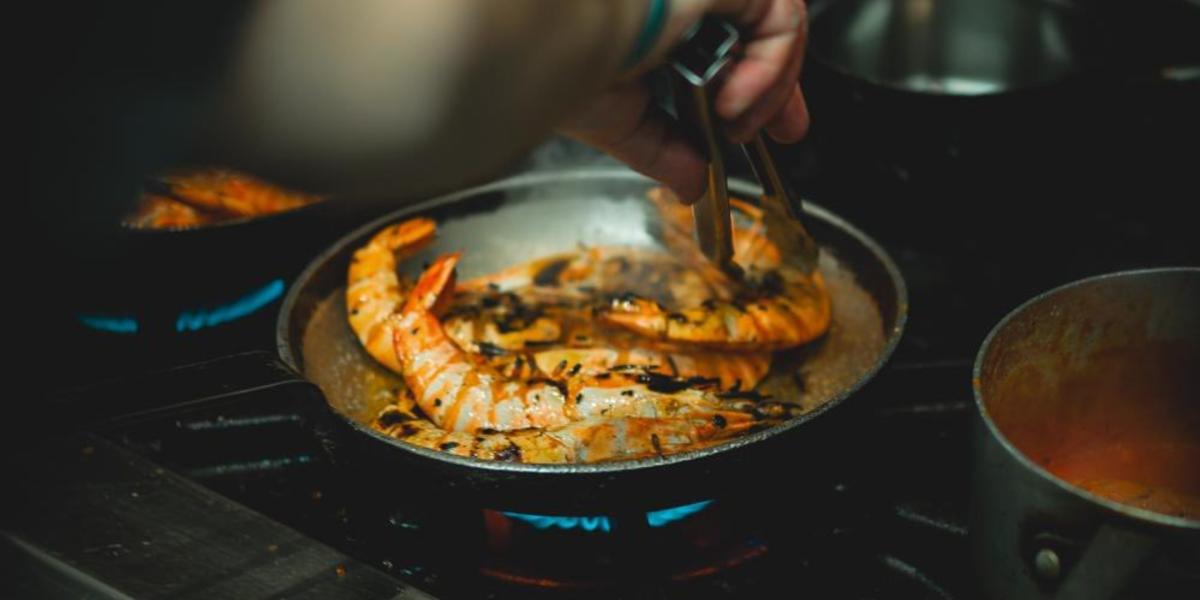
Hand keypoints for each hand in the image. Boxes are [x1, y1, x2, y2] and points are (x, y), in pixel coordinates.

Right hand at [559, 0, 809, 202]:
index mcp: (661, 20)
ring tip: (736, 123)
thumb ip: (663, 150)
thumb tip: (690, 185)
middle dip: (780, 87)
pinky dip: (770, 68)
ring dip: (769, 88)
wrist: (558, 35)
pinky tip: (735, 100)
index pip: (725, 44)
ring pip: (774, 25)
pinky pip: (779, 18)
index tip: (758, 127)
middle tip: (785, 131)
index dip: (756, 84)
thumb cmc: (564, 59)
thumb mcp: (621, 120)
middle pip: (758, 32)